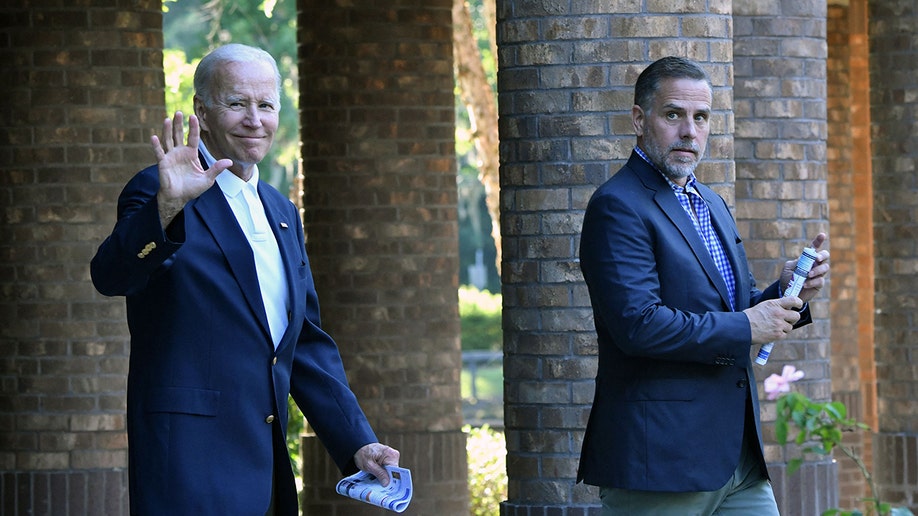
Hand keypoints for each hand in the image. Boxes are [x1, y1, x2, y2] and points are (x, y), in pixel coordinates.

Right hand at [152, 112, 231, 226]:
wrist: (179, 198)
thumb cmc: (192, 188)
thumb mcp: (208, 179)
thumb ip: (216, 169)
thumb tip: (229, 161)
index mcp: (191, 154)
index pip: (193, 137)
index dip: (193, 127)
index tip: (193, 116)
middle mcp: (180, 152)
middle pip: (179, 135)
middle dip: (178, 124)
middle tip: (178, 112)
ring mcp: (170, 157)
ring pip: (168, 140)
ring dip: (167, 130)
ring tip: (166, 119)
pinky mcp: (163, 163)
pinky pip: (159, 152)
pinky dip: (156, 145)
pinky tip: (154, 136)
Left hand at [354, 442, 399, 486]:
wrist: (360, 447)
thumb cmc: (363, 454)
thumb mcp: (369, 465)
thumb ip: (379, 473)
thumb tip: (387, 483)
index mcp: (390, 455)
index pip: (395, 471)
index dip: (392, 481)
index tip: (388, 489)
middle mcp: (394, 455)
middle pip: (394, 472)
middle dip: (388, 479)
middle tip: (381, 487)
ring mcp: (392, 457)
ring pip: (391, 472)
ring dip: (385, 477)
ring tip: (378, 481)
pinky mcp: (390, 460)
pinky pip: (389, 469)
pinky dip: (384, 474)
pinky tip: (378, 477)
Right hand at [743, 296, 802, 344]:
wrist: (743, 328)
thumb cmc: (751, 316)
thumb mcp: (764, 306)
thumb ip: (776, 306)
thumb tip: (786, 308)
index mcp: (775, 304)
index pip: (794, 300)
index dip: (799, 303)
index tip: (798, 305)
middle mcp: (779, 313)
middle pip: (796, 316)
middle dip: (792, 318)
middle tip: (786, 320)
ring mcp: (779, 324)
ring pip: (790, 327)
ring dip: (784, 328)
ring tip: (772, 327)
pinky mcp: (778, 334)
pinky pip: (785, 334)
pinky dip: (779, 335)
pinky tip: (770, 332)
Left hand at [779, 233, 829, 302]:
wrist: (787, 292)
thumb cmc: (787, 278)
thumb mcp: (788, 268)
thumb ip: (795, 262)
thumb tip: (803, 259)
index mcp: (807, 258)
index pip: (814, 247)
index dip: (818, 240)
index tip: (822, 234)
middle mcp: (815, 264)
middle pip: (825, 255)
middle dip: (823, 255)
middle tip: (817, 258)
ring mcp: (818, 274)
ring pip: (825, 267)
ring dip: (817, 270)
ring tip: (808, 274)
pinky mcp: (819, 284)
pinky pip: (820, 280)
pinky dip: (813, 282)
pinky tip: (805, 284)